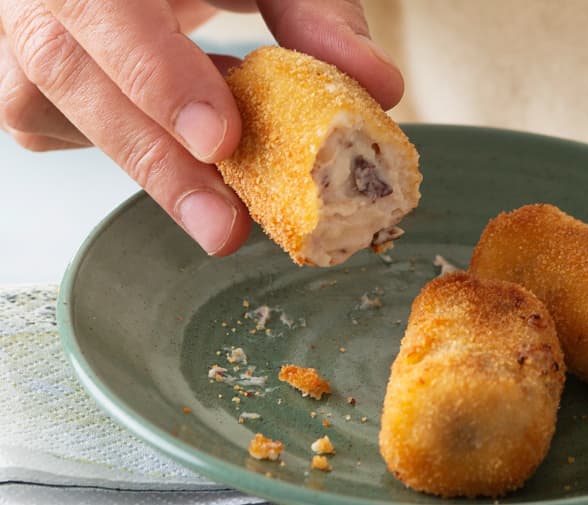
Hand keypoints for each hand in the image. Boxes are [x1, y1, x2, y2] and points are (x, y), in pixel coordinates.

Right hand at [0, 0, 402, 254]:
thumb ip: (314, 12)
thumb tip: (379, 88)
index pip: (103, 10)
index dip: (157, 77)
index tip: (219, 142)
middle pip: (66, 79)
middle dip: (155, 161)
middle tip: (224, 228)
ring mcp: (15, 41)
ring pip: (53, 116)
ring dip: (147, 166)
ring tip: (219, 203)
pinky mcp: (27, 88)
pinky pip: (62, 134)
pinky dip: (130, 150)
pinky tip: (173, 144)